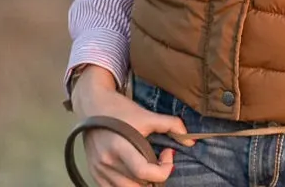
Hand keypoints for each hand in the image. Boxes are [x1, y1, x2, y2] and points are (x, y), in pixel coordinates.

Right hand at [71, 66, 189, 185]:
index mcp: (120, 147)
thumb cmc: (120, 109)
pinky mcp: (94, 174)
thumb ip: (170, 125)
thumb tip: (191, 140)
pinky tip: (134, 174)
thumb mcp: (146, 115)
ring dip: (142, 184)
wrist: (93, 105)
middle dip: (155, 178)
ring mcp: (99, 170)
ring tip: (148, 169)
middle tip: (160, 163)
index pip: (144, 172)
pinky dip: (127, 186)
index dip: (164, 168)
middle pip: (137, 186)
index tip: (169, 153)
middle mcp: (108, 162)